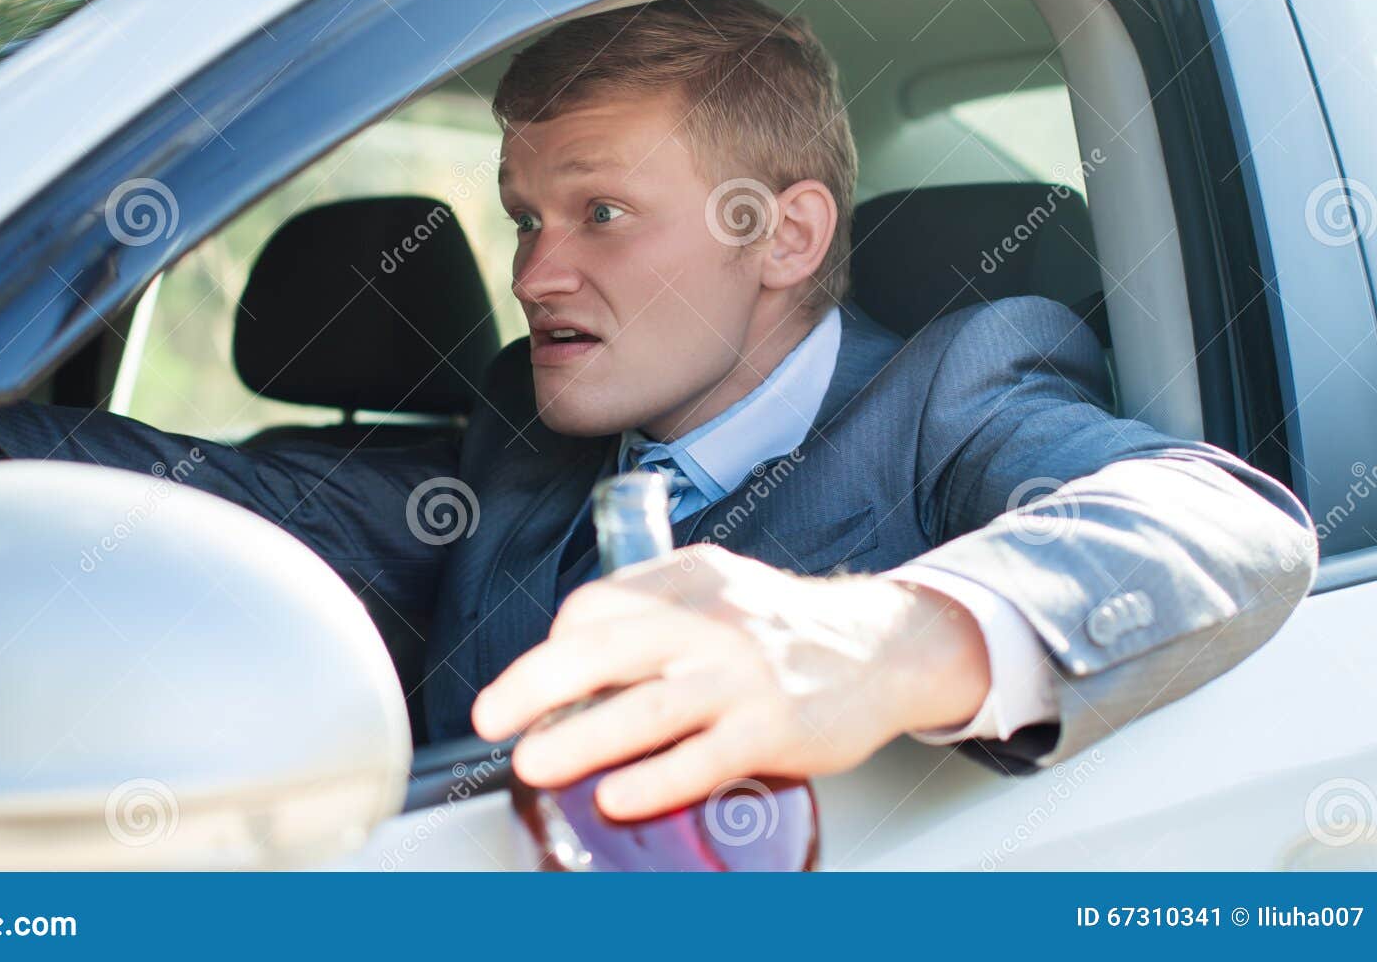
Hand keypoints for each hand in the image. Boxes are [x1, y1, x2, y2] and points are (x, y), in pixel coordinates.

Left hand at [471, 543, 990, 820]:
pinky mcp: (776, 727)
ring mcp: (744, 675)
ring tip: (534, 764)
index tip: (534, 687)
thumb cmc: (785, 629)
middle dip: (535, 685)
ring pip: (646, 707)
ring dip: (580, 738)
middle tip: (492, 718)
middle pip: (604, 646)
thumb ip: (654, 613)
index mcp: (689, 579)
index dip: (554, 647)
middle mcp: (712, 621)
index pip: (597, 605)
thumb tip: (572, 664)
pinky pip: (704, 757)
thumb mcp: (718, 591)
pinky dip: (655, 779)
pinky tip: (618, 797)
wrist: (884, 646)